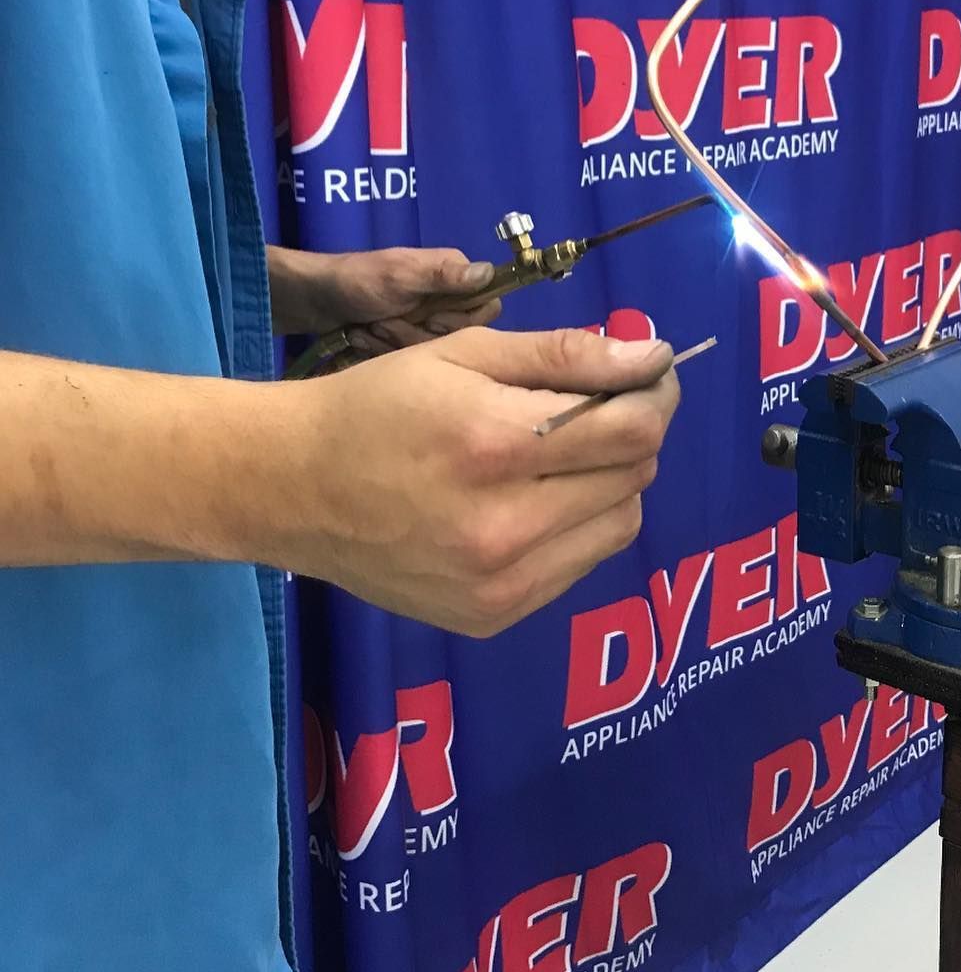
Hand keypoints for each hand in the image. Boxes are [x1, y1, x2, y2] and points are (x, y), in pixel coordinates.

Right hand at [286, 326, 680, 636]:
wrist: (293, 489)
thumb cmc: (379, 405)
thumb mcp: (466, 354)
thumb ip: (566, 355)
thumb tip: (655, 357)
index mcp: (495, 444)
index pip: (631, 430)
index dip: (657, 395)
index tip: (650, 373)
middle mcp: (504, 526)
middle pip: (634, 476)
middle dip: (634, 431)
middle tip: (601, 405)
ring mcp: (500, 583)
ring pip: (620, 523)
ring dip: (611, 481)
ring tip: (562, 456)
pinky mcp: (494, 617)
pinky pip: (580, 563)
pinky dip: (578, 525)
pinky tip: (533, 501)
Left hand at [321, 248, 502, 353]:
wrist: (313, 300)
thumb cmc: (357, 281)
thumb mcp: (400, 277)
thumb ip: (443, 276)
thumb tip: (489, 272)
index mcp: (454, 275)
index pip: (487, 308)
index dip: (459, 321)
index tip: (428, 318)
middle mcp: (447, 298)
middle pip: (459, 335)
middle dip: (417, 333)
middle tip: (387, 319)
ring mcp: (426, 319)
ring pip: (433, 350)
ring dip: (395, 341)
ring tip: (371, 326)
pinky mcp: (408, 338)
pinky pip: (412, 358)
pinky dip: (384, 349)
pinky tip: (366, 337)